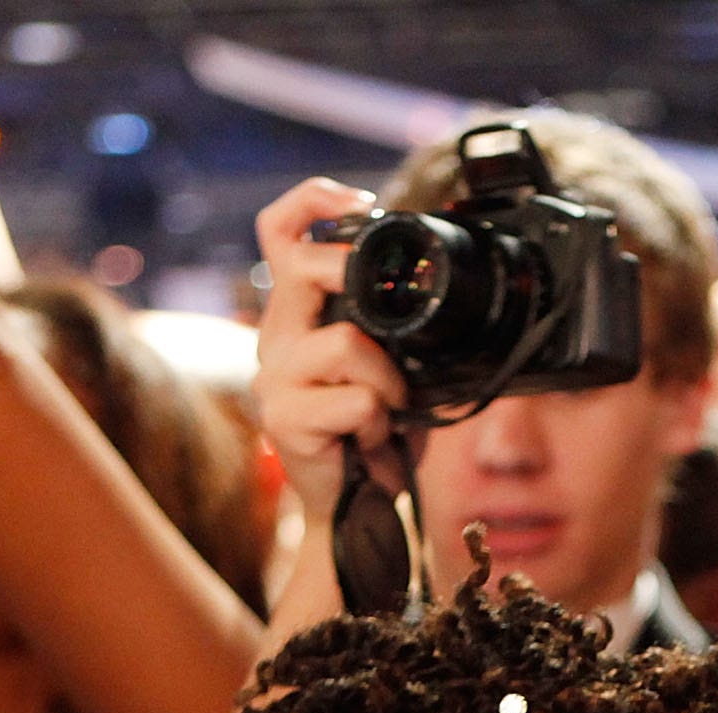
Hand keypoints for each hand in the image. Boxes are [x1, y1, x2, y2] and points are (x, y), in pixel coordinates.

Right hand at [251, 177, 408, 523]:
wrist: (356, 505)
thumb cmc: (374, 432)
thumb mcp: (392, 368)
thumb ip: (395, 328)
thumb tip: (441, 288)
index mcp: (298, 314)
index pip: (279, 232)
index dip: (313, 201)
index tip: (362, 203)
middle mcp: (277, 337)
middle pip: (301, 269)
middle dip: (353, 278)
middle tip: (384, 317)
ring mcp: (275, 378)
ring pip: (346, 343)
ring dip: (388, 381)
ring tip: (389, 410)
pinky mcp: (285, 420)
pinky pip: (356, 400)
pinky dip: (380, 421)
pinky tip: (372, 440)